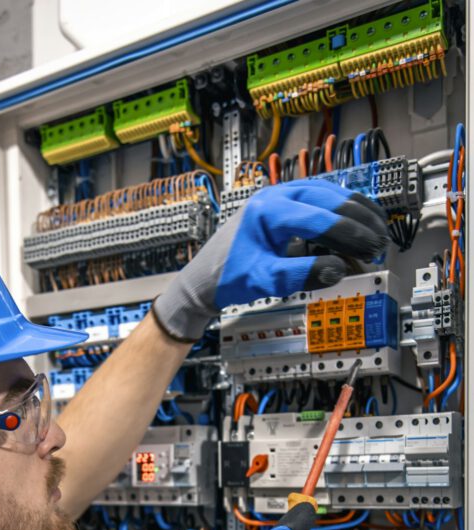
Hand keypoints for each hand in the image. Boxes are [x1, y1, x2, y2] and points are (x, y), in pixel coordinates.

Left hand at [153, 179, 388, 340]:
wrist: (204, 278)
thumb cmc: (227, 277)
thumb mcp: (264, 280)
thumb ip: (300, 274)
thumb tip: (337, 270)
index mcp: (268, 210)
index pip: (319, 218)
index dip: (350, 234)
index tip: (371, 249)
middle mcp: (275, 195)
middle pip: (329, 199)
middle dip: (359, 221)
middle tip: (380, 244)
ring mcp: (280, 196)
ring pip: (328, 194)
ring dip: (355, 212)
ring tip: (378, 231)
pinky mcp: (284, 205)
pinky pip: (321, 199)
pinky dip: (342, 211)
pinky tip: (358, 222)